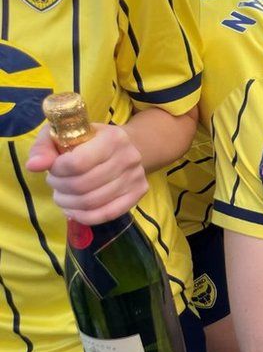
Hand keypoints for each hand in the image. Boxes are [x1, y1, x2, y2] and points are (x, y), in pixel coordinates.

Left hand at [26, 124, 147, 224]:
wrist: (122, 147)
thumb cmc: (88, 140)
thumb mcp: (62, 135)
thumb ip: (44, 148)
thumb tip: (33, 166)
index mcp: (112, 137)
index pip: (78, 163)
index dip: (57, 171)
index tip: (53, 169)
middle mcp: (129, 157)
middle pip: (83, 185)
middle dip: (60, 188)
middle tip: (54, 184)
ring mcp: (136, 177)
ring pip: (93, 202)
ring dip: (69, 203)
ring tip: (62, 196)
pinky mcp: (139, 193)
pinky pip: (107, 214)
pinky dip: (84, 216)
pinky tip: (74, 210)